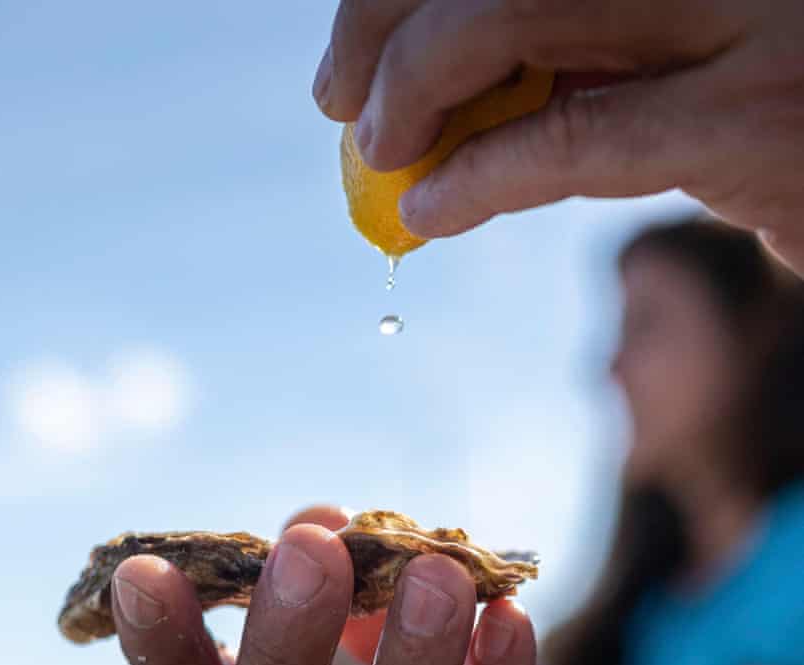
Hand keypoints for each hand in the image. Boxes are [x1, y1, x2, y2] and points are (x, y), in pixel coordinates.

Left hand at [313, 0, 803, 275]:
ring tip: (380, 152)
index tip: (353, 38)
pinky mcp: (749, 116)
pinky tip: (430, 210)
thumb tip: (443, 87)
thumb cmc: (783, 97)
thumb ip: (581, 44)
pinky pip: (571, 138)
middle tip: (339, 98)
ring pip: (514, 10)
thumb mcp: (680, 44)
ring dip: (414, 86)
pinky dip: (479, 176)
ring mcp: (742, 9)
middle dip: (385, 17)